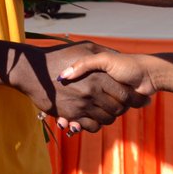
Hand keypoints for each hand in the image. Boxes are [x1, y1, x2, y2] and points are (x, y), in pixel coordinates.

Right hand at [19, 41, 150, 132]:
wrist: (34, 71)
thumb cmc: (58, 56)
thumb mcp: (83, 47)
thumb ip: (102, 52)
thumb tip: (119, 56)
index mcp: (98, 76)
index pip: (125, 94)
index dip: (134, 99)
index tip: (137, 99)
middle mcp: (92, 92)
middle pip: (118, 109)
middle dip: (124, 109)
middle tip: (123, 105)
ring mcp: (81, 105)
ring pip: (107, 119)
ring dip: (110, 117)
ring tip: (108, 110)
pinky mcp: (71, 115)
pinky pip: (92, 126)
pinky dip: (97, 124)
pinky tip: (95, 117)